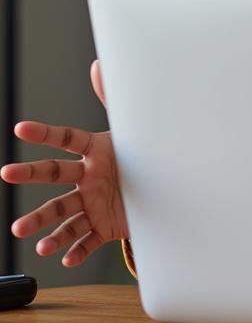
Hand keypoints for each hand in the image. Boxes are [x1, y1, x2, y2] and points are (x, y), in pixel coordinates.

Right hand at [1, 60, 127, 266]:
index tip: (20, 128)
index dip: (46, 133)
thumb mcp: (133, 130)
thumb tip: (98, 65)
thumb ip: (115, 99)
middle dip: (30, 176)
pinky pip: (86, 241)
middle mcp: (88, 179)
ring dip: (46, 227)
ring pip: (64, 216)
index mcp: (96, 152)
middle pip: (55, 178)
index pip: (67, 139)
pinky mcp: (104, 227)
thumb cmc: (142, 157)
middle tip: (5, 174)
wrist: (164, 190)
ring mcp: (93, 204)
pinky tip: (65, 258)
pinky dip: (76, 251)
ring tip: (29, 235)